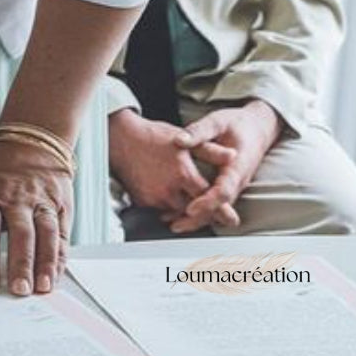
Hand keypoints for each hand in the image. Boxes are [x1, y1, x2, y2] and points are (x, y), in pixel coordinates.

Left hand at [0, 138, 73, 296]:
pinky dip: (60, 256)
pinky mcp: (61, 203)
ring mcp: (41, 199)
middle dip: (21, 263)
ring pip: (46, 233)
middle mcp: (16, 197)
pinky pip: (62, 232)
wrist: (29, 140)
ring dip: (45, 263)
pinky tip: (57, 274)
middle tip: (20, 290)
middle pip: (20, 233)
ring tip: (42, 287)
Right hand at [109, 109, 240, 228]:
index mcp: (183, 173)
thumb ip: (210, 151)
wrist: (122, 138)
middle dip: (206, 215)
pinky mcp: (143, 200)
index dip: (222, 211)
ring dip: (189, 212)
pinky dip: (171, 207)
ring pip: (178, 212)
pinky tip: (175, 200)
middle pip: (194, 211)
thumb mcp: (184, 140)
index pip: (207, 198)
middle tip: (217, 218)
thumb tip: (232, 155)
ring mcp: (155, 197)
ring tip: (197, 209)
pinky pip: (162, 209)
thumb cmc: (154, 136)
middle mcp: (169, 189)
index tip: (232, 219)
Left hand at [161, 101, 281, 232]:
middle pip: (220, 208)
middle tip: (175, 224)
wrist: (258, 127)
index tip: (190, 208)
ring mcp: (235, 186)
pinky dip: (201, 210)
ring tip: (172, 222)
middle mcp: (238, 181)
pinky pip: (216, 203)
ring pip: (218, 209)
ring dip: (198, 218)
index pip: (223, 191)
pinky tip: (181, 211)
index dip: (207, 202)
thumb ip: (199, 130)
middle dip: (198, 218)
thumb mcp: (218, 121)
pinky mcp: (229, 186)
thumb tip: (179, 140)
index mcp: (237, 166)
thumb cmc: (238, 123)